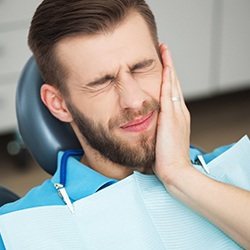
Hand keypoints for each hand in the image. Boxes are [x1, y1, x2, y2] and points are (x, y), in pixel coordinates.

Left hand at [153, 44, 191, 183]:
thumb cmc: (167, 158)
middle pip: (174, 83)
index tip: (163, 64)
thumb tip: (150, 124)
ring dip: (169, 66)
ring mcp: (177, 113)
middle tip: (165, 50)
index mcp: (178, 117)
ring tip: (165, 51)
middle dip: (169, 65)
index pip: (173, 91)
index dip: (168, 76)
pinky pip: (169, 93)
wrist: (175, 171)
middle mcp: (180, 111)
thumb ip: (159, 129)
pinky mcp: (171, 117)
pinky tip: (165, 67)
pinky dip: (168, 79)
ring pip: (173, 84)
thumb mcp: (163, 139)